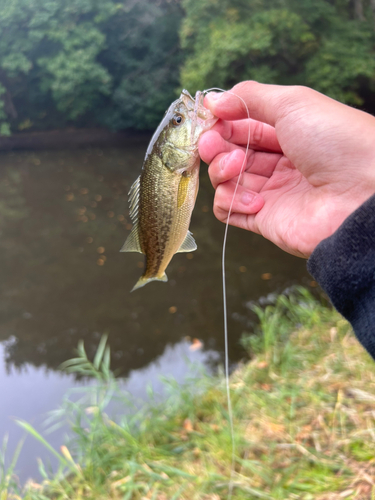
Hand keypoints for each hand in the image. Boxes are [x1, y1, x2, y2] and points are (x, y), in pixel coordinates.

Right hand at [199, 81, 374, 257]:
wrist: (362, 194)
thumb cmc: (336, 141)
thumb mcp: (293, 103)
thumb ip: (250, 97)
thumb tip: (214, 100)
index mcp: (286, 134)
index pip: (241, 127)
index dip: (221, 123)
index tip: (210, 118)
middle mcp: (276, 163)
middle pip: (227, 153)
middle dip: (214, 146)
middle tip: (212, 144)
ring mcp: (269, 192)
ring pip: (224, 181)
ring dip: (222, 171)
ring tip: (238, 167)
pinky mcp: (263, 220)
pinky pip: (228, 210)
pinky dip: (231, 201)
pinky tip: (255, 200)